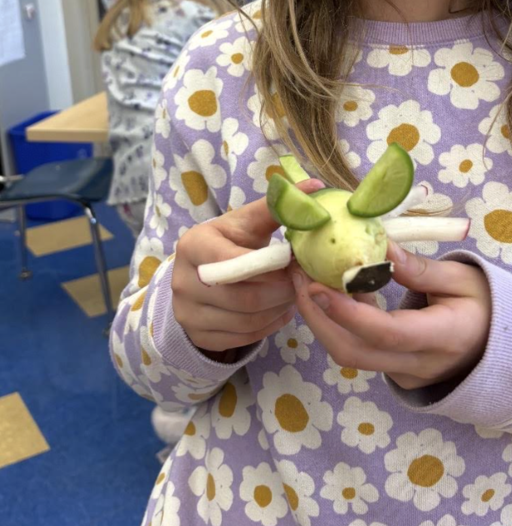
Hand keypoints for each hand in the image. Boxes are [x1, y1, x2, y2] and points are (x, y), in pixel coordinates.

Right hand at [172, 179, 323, 355]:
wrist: (201, 274)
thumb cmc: (231, 242)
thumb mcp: (247, 222)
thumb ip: (277, 207)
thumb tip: (316, 186)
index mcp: (193, 245)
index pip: (231, 262)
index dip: (268, 267)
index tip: (292, 262)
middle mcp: (182, 280)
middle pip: (241, 297)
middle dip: (280, 291)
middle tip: (300, 282)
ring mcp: (186, 312)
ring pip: (244, 321)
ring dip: (277, 310)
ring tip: (293, 295)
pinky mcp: (198, 335)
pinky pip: (241, 339)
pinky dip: (268, 327)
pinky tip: (280, 311)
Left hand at [292, 242, 491, 389]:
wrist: (501, 347)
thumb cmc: (485, 305)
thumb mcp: (461, 278)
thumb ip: (416, 267)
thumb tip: (377, 243)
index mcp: (443, 338)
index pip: (386, 332)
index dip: (347, 311)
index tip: (315, 284)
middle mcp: (417, 364)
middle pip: (352, 351)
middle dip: (317, 315)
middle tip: (297, 274)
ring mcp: (402, 373)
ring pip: (349, 353)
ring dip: (323, 317)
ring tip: (306, 275)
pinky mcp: (392, 369)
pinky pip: (358, 349)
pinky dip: (340, 321)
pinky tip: (333, 289)